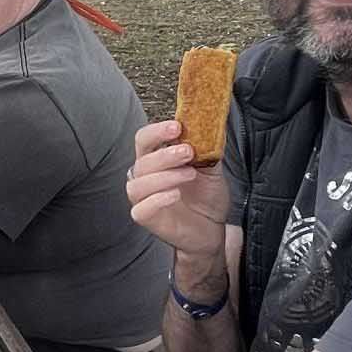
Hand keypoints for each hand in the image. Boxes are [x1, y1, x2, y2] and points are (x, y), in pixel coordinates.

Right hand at [125, 121, 230, 264]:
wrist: (211, 228)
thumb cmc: (206, 197)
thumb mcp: (212, 168)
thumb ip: (208, 148)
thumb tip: (210, 124)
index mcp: (156, 160)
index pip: (145, 139)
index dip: (157, 131)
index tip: (177, 127)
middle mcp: (145, 177)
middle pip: (142, 161)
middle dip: (165, 154)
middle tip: (188, 151)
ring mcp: (143, 198)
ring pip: (139, 184)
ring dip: (165, 176)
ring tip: (189, 174)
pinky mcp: (146, 218)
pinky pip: (141, 208)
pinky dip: (157, 199)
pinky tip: (175, 195)